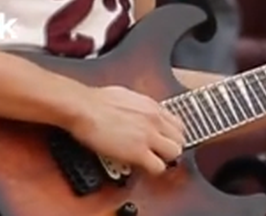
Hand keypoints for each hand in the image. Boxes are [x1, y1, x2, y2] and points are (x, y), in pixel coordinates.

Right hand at [67, 85, 185, 174]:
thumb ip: (139, 106)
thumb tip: (139, 112)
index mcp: (152, 106)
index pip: (178, 124)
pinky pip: (159, 167)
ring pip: (175, 152)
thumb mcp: (126, 96)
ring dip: (165, 158)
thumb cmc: (97, 101)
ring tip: (152, 160)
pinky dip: (153, 170)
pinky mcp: (138, 152)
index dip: (172, 135)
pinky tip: (142, 167)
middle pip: (180, 139)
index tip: (165, 140)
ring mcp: (149, 136)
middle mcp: (155, 120)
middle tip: (161, 153)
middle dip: (172, 147)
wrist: (84, 108)